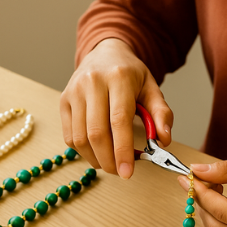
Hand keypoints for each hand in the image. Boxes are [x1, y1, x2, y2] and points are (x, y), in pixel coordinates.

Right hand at [60, 38, 172, 177]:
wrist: (105, 53)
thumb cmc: (130, 75)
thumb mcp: (152, 88)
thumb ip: (162, 114)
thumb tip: (163, 140)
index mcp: (118, 77)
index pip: (119, 121)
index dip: (122, 150)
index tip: (127, 173)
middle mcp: (92, 82)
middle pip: (96, 133)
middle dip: (109, 160)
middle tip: (121, 172)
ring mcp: (74, 91)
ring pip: (80, 138)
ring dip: (96, 159)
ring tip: (110, 162)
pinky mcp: (63, 101)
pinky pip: (70, 136)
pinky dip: (84, 151)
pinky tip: (97, 151)